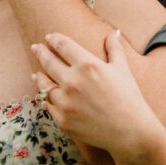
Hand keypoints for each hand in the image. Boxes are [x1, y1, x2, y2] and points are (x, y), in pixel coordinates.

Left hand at [31, 29, 164, 161]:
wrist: (130, 131)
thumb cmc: (129, 98)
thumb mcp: (122, 69)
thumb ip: (115, 49)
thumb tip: (114, 33)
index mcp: (88, 65)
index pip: (63, 45)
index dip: (54, 39)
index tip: (50, 37)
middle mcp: (73, 81)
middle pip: (48, 61)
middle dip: (40, 52)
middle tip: (35, 47)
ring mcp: (65, 102)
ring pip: (44, 84)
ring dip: (39, 76)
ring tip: (36, 72)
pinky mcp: (63, 119)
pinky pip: (48, 104)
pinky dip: (46, 97)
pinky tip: (45, 94)